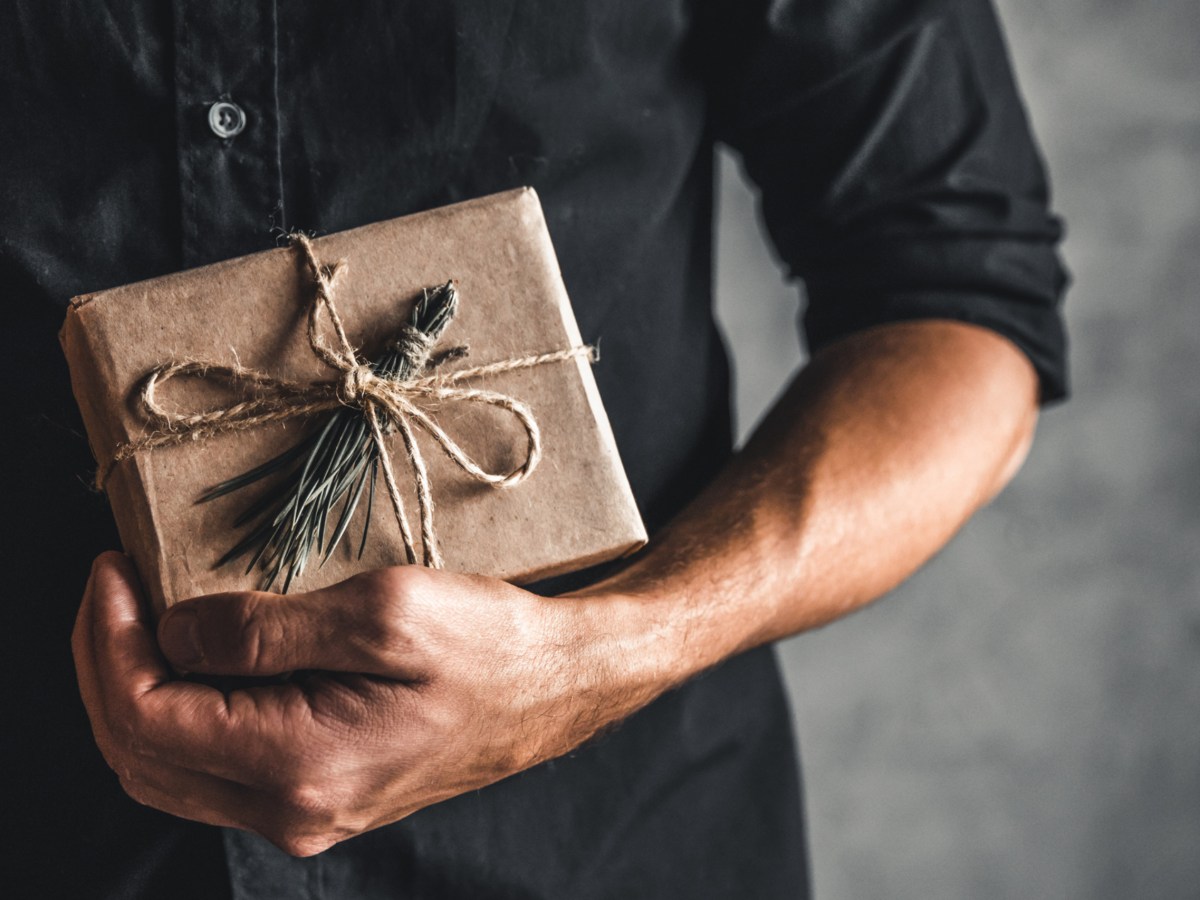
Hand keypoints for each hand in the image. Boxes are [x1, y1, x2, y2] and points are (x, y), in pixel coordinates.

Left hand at [72, 552, 664, 855]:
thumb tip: (176, 632)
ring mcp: (307, 813)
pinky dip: (179, 716)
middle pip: (141, 755)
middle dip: (105, 665)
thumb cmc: (492, 642)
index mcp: (300, 762)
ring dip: (133, 694)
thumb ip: (265, 630)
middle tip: (111, 585)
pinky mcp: (323, 798)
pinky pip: (212, 773)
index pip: (147, 716)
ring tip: (135, 618)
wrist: (560, 685)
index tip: (113, 565)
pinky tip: (193, 662)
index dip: (108, 639)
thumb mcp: (383, 610)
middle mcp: (292, 809)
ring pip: (168, 772)